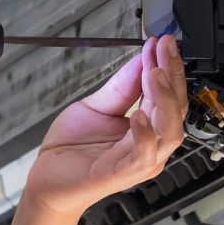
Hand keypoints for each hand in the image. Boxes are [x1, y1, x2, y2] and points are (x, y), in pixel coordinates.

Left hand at [23, 35, 187, 216]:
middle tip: (164, 49)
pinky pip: (144, 157)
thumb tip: (142, 57)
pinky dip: (145, 136)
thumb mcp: (96, 106)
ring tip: (154, 74)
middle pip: (175, 110)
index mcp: (147, 128)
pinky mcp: (122, 174)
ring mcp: (139, 162)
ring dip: (165, 101)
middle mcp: (150, 145)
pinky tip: (138, 115)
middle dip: (172, 75)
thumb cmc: (72, 150)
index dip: (166, 67)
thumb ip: (121, 86)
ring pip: (169, 132)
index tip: (162, 43)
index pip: (167, 94)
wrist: (47, 181)